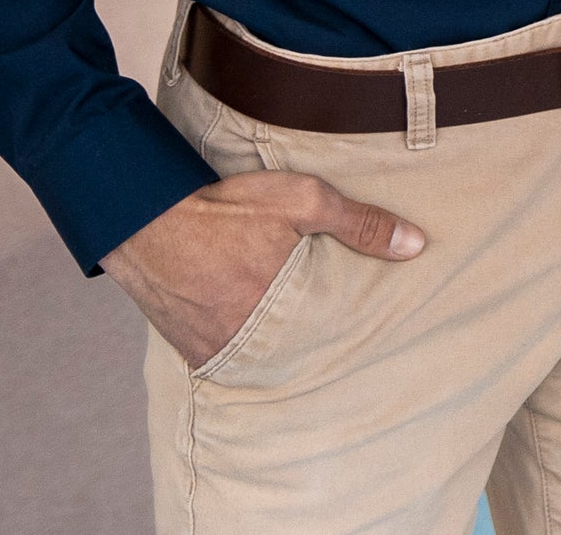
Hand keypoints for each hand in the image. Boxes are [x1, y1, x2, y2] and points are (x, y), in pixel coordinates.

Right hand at [101, 170, 425, 370]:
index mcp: (288, 311)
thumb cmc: (228, 208)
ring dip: (281, 344)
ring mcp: (221, 351)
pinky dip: (245, 346)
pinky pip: (231, 358)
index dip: (352, 323)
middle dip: (317, 337)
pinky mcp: (194, 353)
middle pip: (303, 350)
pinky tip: (254, 326)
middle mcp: (254, 342)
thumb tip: (416, 246)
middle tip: (322, 319)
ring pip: (267, 357)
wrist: (145, 221)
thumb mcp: (303, 201)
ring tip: (290, 323)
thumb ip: (360, 225)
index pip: (338, 331)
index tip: (366, 319)